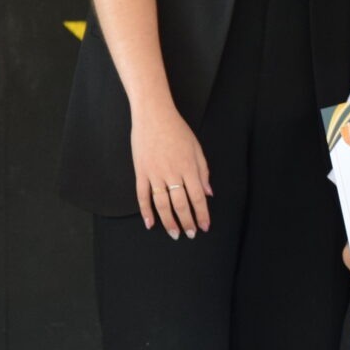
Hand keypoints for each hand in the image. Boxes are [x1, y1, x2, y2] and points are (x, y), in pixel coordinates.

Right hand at [130, 103, 211, 237]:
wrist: (153, 116)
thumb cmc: (177, 130)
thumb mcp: (196, 149)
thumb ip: (203, 172)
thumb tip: (208, 193)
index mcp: (188, 168)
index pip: (198, 197)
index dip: (202, 214)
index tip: (205, 226)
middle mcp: (172, 173)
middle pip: (181, 204)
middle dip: (187, 222)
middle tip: (190, 234)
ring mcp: (154, 173)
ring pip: (162, 204)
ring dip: (169, 221)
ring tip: (174, 233)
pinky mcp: (141, 172)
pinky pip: (142, 196)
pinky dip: (146, 211)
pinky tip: (150, 223)